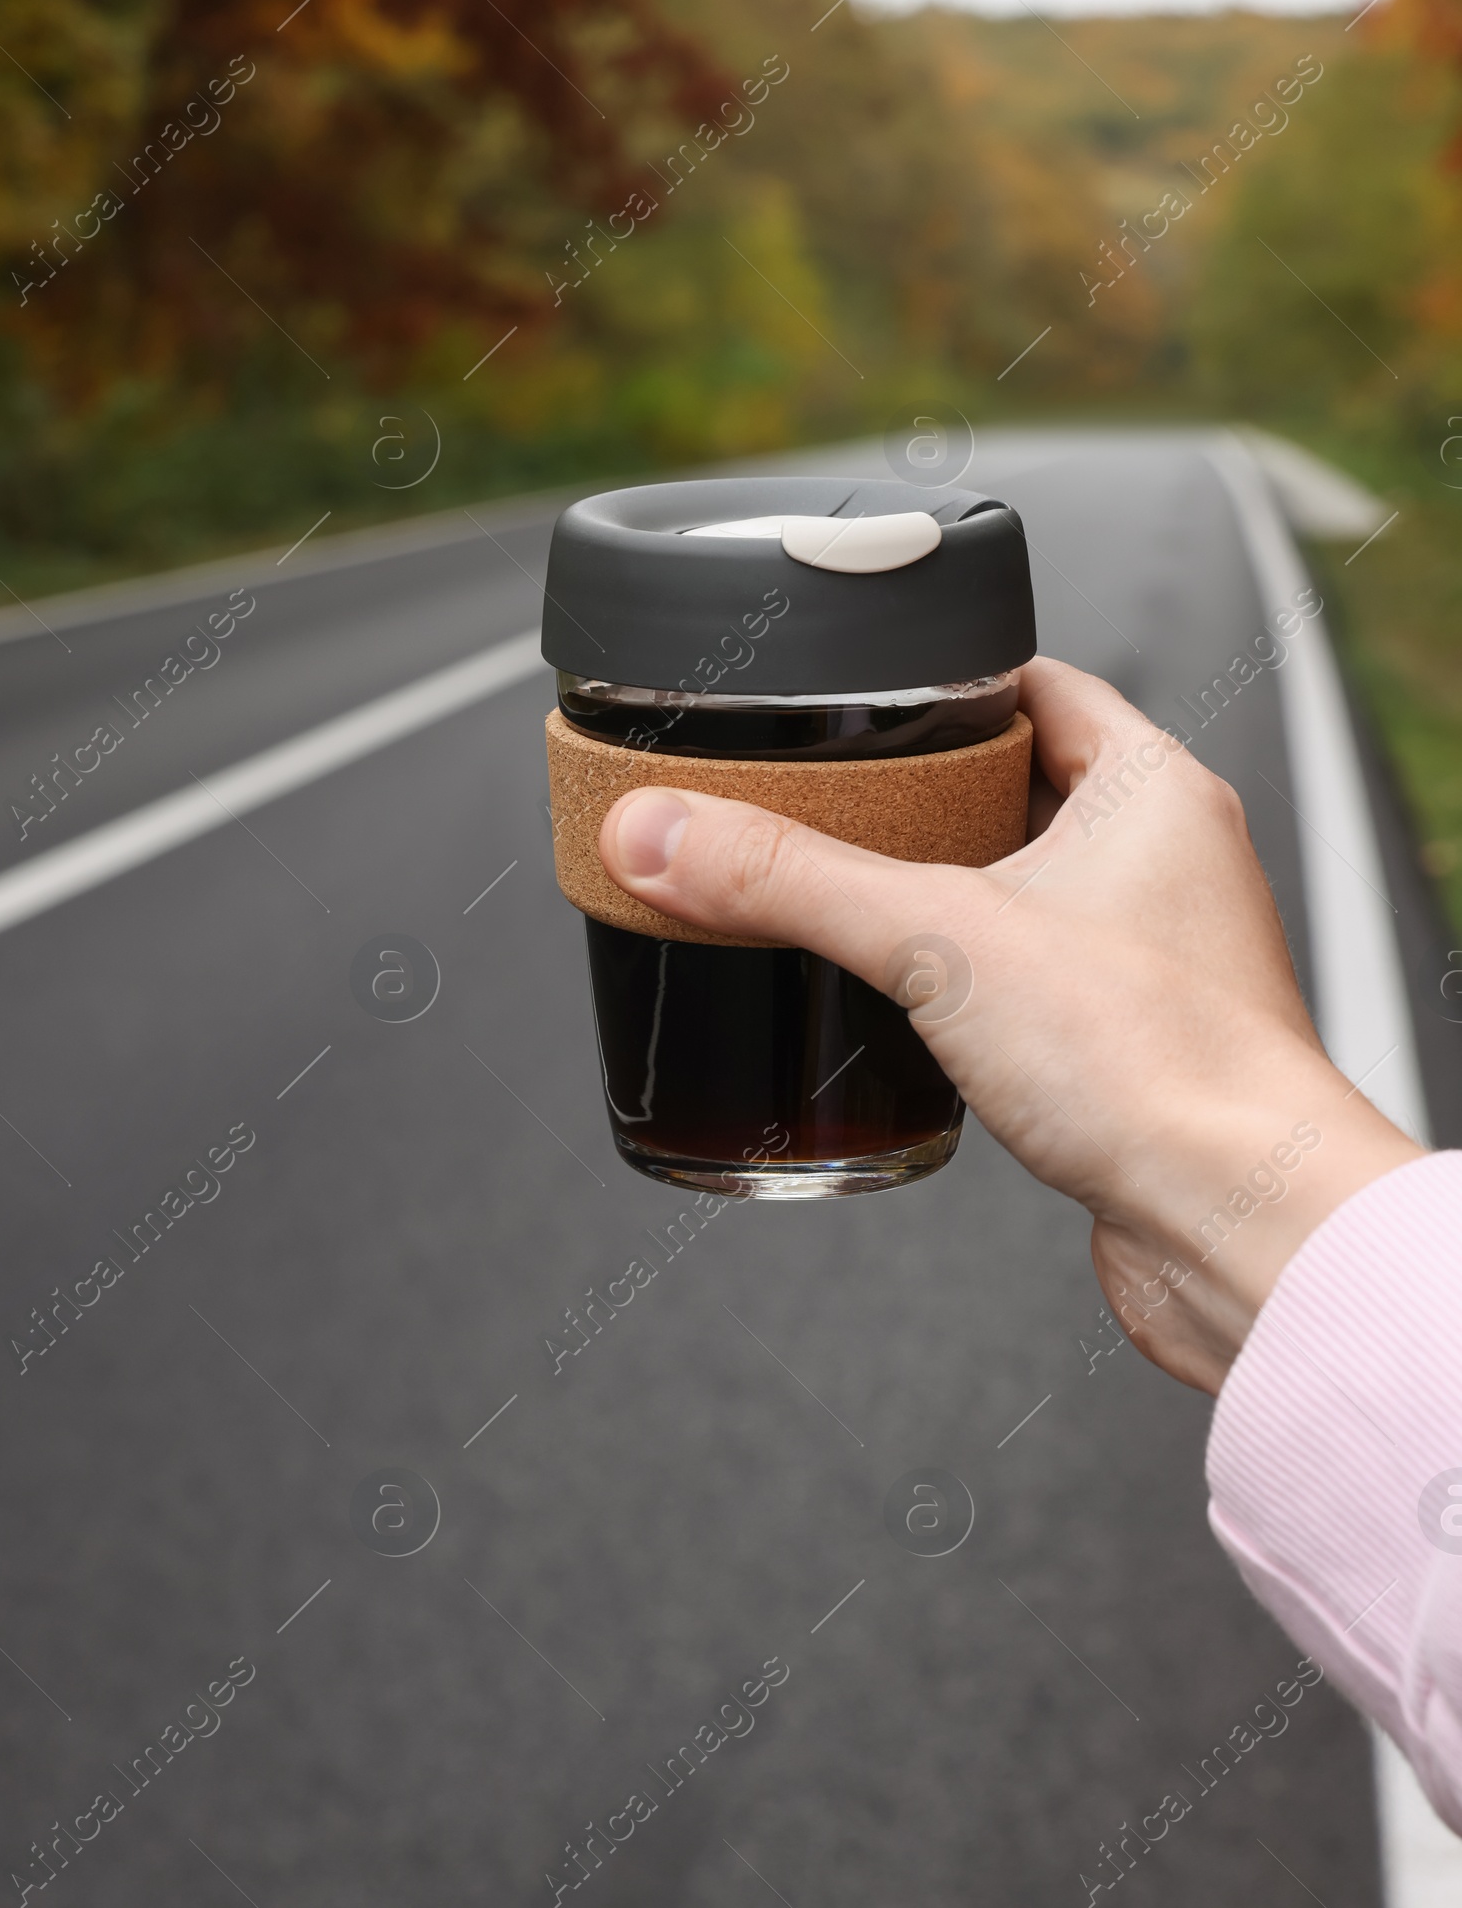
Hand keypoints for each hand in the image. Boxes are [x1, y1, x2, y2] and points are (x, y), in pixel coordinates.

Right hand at [597, 656, 1421, 1392]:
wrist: (1242, 1226)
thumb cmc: (1164, 1070)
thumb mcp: (938, 940)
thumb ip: (789, 880)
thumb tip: (666, 832)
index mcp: (1156, 790)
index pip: (1039, 685)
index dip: (948, 681)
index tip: (868, 691)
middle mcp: (1172, 864)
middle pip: (1025, 787)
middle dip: (926, 797)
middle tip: (834, 801)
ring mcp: (1160, 958)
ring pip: (1032, 891)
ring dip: (949, 895)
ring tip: (856, 902)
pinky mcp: (1138, 1046)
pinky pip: (1041, 983)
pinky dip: (975, 984)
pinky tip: (913, 1012)